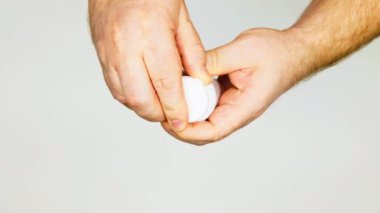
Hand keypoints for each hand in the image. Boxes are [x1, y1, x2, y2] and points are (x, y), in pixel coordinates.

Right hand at [89, 0, 210, 130]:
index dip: (175, 108)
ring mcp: (109, 52)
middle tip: (172, 115)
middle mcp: (126, 46)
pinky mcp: (101, 54)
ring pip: (124, 96)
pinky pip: (114, 86)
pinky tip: (143, 93)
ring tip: (159, 105)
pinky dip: (130, 97)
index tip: (183, 121)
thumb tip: (201, 80)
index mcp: (150, 34)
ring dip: (143, 108)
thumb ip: (193, 52)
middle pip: (140, 98)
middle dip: (158, 114)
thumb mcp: (181, 17)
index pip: (164, 83)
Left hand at [162, 28, 308, 144]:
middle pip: (205, 132)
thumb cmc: (277, 54)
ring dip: (186, 114)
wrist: (291, 51)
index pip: (214, 131)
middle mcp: (238, 111)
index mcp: (245, 108)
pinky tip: (183, 89)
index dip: (189, 132)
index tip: (171, 122)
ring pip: (204, 120)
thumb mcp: (242, 51)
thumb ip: (213, 61)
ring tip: (168, 102)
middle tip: (162, 111)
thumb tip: (188, 71)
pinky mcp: (228, 97)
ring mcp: (233, 105)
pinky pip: (207, 106)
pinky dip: (193, 101)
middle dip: (181, 127)